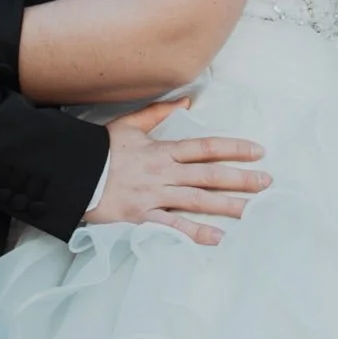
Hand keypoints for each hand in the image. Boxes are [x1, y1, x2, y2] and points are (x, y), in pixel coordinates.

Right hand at [86, 99, 268, 246]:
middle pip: (208, 175)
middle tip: (267, 183)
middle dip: (240, 178)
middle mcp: (162, 172)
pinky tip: (217, 238)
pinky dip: (195, 233)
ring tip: (252, 211)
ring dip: (226, 205)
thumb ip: (158, 113)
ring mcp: (153, 196)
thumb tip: (187, 101)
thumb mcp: (128, 125)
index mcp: (161, 150)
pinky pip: (172, 226)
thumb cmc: (98, 149)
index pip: (205, 148)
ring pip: (197, 200)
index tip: (257, 151)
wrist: (70, 172)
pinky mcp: (141, 217)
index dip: (233, 148)